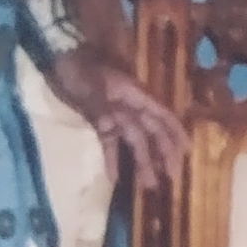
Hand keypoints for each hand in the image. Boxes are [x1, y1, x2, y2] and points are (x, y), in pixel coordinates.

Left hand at [51, 41, 186, 187]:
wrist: (59, 61)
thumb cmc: (79, 69)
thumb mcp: (90, 84)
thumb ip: (101, 104)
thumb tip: (110, 126)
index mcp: (134, 95)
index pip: (162, 116)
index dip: (176, 133)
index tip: (187, 152)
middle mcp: (130, 107)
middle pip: (152, 133)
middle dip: (164, 154)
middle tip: (172, 178)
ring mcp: (116, 116)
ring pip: (134, 141)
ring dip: (143, 162)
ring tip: (149, 185)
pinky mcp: (100, 123)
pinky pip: (110, 144)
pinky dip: (113, 160)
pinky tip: (115, 178)